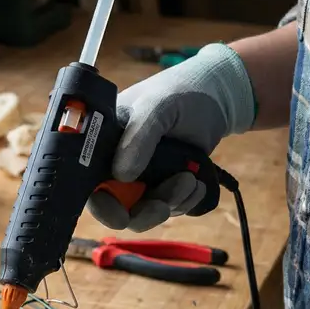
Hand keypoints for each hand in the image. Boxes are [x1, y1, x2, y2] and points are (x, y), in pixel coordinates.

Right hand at [87, 43, 255, 231]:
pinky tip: (197, 183)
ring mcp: (143, 178)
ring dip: (171, 203)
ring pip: (146, 211)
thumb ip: (138, 137)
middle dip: (142, 213)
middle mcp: (117, 165)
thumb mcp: (156, 107)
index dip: (102, 205)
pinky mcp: (166, 184)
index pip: (90, 184)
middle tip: (163, 207)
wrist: (219, 97)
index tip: (121, 216)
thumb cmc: (180, 92)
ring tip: (190, 180)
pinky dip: (186, 202)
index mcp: (103, 145)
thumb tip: (122, 176)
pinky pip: (170, 208)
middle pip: (117, 208)